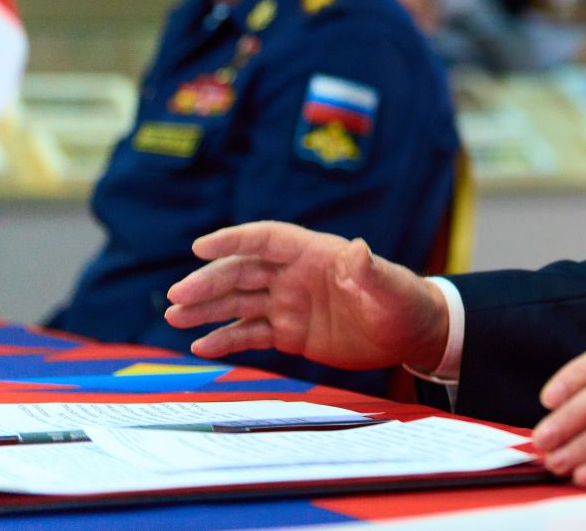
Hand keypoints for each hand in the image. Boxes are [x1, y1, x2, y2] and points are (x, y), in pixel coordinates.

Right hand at [164, 221, 448, 371]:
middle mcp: (295, 275)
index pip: (267, 238)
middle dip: (209, 282)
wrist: (410, 333)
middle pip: (243, 271)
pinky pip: (251, 333)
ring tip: (175, 318)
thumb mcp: (391, 287)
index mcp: (316, 253)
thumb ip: (371, 271)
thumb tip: (358, 249)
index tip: (201, 247)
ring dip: (207, 309)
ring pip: (239, 302)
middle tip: (178, 297)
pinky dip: (225, 339)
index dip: (235, 240)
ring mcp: (290, 303)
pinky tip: (201, 346)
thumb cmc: (404, 302)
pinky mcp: (290, 332)